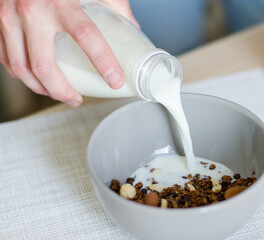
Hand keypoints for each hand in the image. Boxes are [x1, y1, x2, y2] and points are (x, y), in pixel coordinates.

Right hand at [0, 0, 138, 106]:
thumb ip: (114, 5)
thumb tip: (131, 30)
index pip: (86, 36)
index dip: (103, 62)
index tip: (115, 81)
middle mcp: (32, 9)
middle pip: (44, 66)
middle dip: (62, 91)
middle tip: (77, 99)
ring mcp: (9, 16)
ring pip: (21, 68)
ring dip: (41, 88)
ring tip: (58, 94)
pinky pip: (6, 59)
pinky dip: (22, 74)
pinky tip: (36, 78)